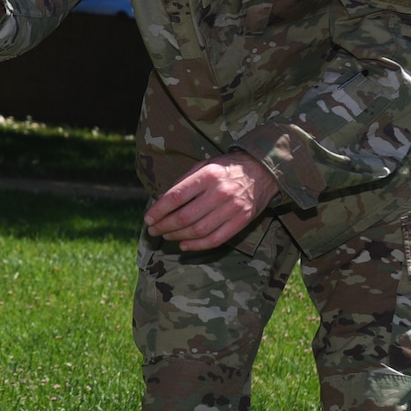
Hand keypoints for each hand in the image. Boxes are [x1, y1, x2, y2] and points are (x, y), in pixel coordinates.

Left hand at [143, 154, 278, 251]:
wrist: (262, 171)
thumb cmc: (226, 168)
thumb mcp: (204, 165)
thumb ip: (184, 182)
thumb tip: (161, 202)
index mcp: (208, 175)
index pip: (176, 197)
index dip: (158, 211)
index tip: (148, 219)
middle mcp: (220, 192)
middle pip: (185, 217)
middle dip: (164, 226)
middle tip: (153, 230)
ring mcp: (232, 208)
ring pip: (198, 230)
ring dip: (177, 236)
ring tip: (166, 236)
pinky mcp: (242, 221)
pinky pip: (215, 239)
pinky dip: (197, 245)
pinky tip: (184, 245)